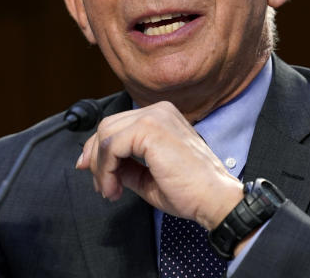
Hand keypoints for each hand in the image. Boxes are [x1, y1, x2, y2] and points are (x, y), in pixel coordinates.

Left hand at [76, 101, 242, 229]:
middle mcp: (157, 111)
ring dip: (101, 167)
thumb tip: (97, 164)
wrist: (215, 199)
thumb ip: (124, 165)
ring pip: (105, 136)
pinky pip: (111, 146)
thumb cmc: (191, 191)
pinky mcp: (150, 128)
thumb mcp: (147, 176)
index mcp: (161, 117)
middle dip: (96, 159)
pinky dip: (106, 169)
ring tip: (110, 191)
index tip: (95, 173)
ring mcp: (154, 116)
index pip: (117, 125)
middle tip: (102, 186)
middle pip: (107, 127)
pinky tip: (114, 188)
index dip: (98, 150)